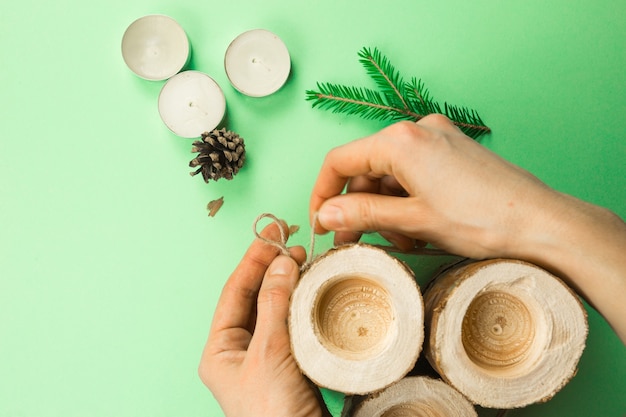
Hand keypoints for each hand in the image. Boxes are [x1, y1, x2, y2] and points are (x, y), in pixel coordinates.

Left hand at [199, 222, 328, 416]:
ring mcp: (265, 358)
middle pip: (253, 299)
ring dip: (289, 285)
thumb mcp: (268, 353)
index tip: (270, 237)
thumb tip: (281, 264)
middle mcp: (239, 352)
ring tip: (304, 262)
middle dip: (271, 271)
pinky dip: (303, 306)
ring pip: (275, 310)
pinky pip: (293, 325)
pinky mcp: (290, 364)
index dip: (252, 262)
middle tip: (291, 244)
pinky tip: (313, 291)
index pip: (234, 293)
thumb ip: (274, 305)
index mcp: (220, 350)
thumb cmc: (272, 413)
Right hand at [309, 115, 625, 342]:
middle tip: (359, 241)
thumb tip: (324, 214)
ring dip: (386, 209)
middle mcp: (417, 130)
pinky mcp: (453, 152)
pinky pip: (414, 174)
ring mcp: (438, 138)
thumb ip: (361, 214)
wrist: (540, 223)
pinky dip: (407, 201)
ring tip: (402, 241)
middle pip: (366, 169)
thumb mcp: (412, 221)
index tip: (320, 223)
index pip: (340, 161)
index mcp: (401, 140)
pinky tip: (418, 229)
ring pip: (390, 175)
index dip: (323, 194)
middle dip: (360, 207)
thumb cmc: (482, 221)